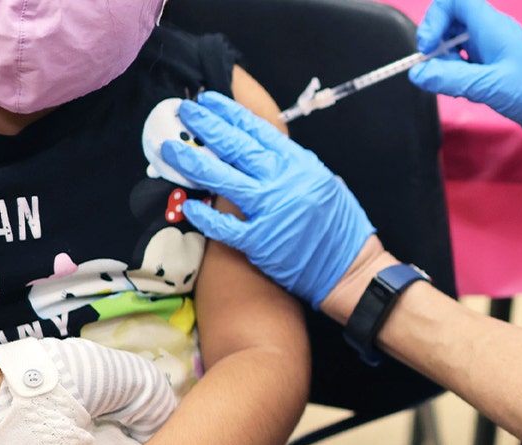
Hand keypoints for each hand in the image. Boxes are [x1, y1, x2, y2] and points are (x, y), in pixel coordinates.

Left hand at [159, 90, 375, 307]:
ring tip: (171, 148)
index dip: (231, 113)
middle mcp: (283, 181)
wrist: (350, 268)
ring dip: (193, 162)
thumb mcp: (322, 181)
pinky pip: (223, 226)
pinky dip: (204, 216)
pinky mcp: (260, 241)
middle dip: (207, 126)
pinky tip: (188, 205)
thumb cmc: (339, 226)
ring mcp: (270, 210)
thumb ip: (291, 165)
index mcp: (299, 163)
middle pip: (236, 147)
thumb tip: (260, 150)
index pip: (258, 130)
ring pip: (223, 179)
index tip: (210, 100)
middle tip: (184, 111)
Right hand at [407, 0, 521, 172]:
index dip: (434, 19)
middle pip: (452, 22)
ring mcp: (496, 50)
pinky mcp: (498, 68)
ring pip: (458, 44)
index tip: (427, 47)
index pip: (455, 2)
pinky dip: (459, 75)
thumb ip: (451, 79)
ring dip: (447, 63)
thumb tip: (418, 73)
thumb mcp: (490, 87)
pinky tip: (465, 93)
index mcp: (493, 27)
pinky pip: (468, 63)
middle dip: (437, 44)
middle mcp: (493, 33)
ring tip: (454, 85)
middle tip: (435, 70)